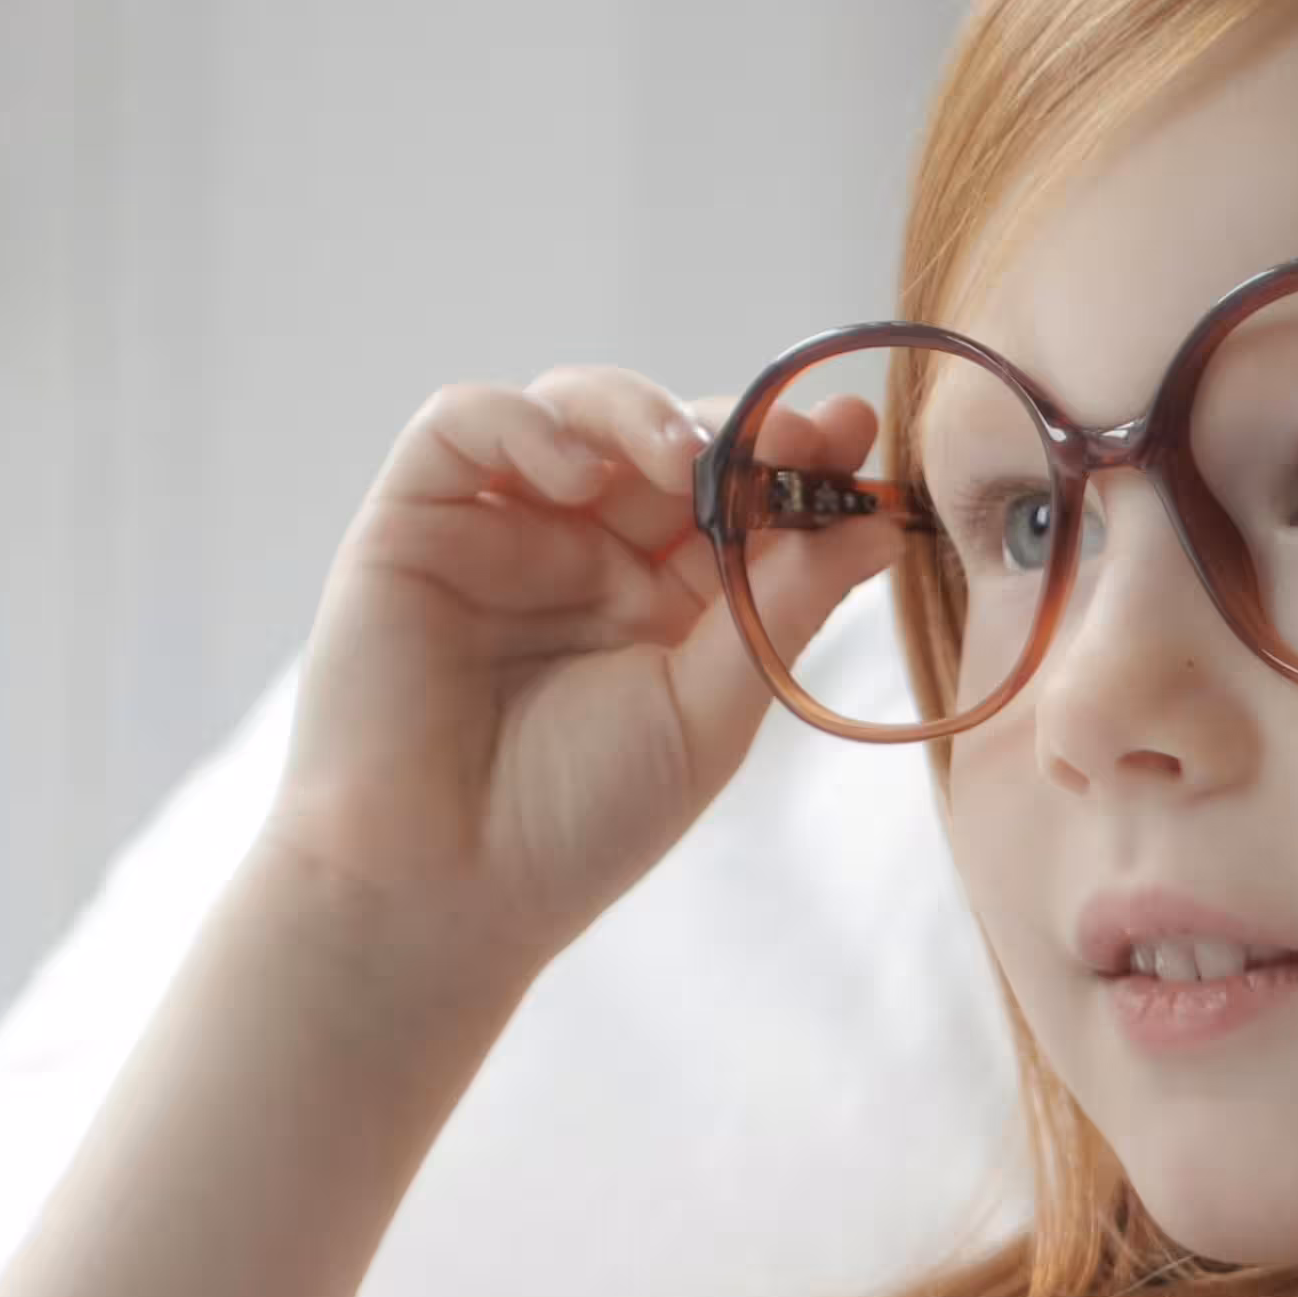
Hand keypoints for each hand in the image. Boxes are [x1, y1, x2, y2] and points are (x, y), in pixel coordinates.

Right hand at [258, 364, 882, 1000]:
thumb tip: (883, 524)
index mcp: (662, 598)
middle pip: (666, 436)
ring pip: (573, 407)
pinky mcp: (414, 518)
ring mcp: (500, 526)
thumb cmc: (575, 823)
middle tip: (788, 438)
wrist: (439, 889)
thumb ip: (780, 610)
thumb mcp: (708, 715)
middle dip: (734, 425)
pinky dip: (522, 422)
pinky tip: (572, 477)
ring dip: (636, 411)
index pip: (738, 495)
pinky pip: (461, 422)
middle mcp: (584, 549)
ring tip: (680, 460)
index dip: (795, 457)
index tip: (854, 439)